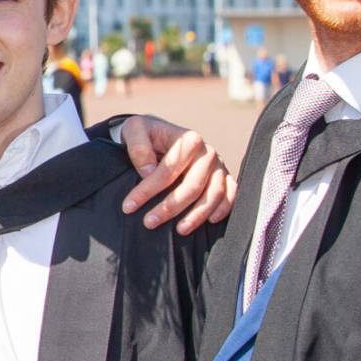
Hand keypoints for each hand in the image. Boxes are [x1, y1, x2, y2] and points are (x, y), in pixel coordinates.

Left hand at [119, 115, 236, 232]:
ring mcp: (218, 166)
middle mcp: (207, 153)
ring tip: (179, 231)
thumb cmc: (147, 134)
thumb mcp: (134, 130)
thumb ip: (139, 147)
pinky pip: (231, 194)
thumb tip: (148, 171)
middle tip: (148, 223)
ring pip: (214, 194)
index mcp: (189, 140)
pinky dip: (224, 208)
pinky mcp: (224, 177)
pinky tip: (210, 221)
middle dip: (169, 207)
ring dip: (197, 215)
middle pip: (192, 186)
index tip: (128, 206)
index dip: (147, 190)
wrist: (161, 135)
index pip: (168, 170)